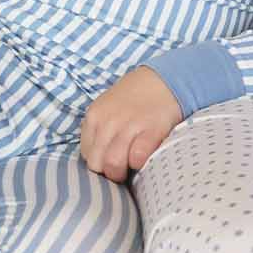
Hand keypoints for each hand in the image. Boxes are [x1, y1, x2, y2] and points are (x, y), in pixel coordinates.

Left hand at [80, 67, 183, 182]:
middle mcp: (108, 122)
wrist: (166, 80)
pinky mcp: (151, 131)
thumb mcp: (108, 108)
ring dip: (123, 172)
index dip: (99, 162)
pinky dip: (139, 164)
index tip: (110, 161)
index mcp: (94, 116)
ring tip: (132, 167)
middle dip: (108, 171)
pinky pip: (137, 158)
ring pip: (113, 165)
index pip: (86, 155)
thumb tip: (98, 160)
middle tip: (122, 169)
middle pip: (97, 164)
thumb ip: (99, 130)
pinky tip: (144, 158)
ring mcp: (129, 126)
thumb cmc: (136, 98)